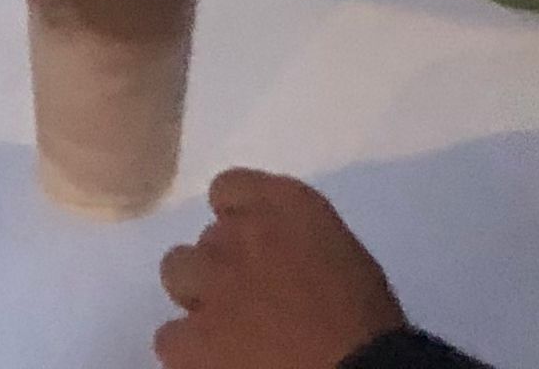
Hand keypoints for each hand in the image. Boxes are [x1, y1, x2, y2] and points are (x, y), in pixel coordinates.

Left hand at [153, 171, 404, 368]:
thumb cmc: (368, 323)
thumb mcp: (343, 259)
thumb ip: (301, 245)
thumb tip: (282, 261)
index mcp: (287, 207)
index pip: (230, 188)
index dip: (236, 218)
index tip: (252, 247)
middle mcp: (241, 234)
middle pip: (207, 238)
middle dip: (223, 266)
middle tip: (249, 301)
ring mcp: (211, 284)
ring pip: (176, 271)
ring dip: (198, 297)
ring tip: (225, 330)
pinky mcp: (191, 338)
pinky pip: (170, 336)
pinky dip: (189, 351)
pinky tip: (215, 362)